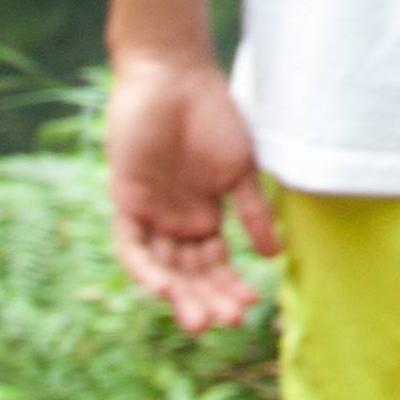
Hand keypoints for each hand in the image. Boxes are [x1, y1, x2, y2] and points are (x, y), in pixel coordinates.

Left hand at [103, 53, 275, 331]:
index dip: (230, 287)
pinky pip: (130, 245)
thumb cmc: (213, 115)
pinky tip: (164, 288)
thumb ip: (252, 212)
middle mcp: (174, 221)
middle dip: (207, 299)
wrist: (175, 77)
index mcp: (203, 216)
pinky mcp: (126, 200)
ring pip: (162, 267)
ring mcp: (150, 213)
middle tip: (227, 322)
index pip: (214, 265)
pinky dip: (145, 268)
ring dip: (179, 294)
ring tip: (200, 319)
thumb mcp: (239, 169)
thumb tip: (273, 256)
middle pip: (188, 274)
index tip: (252, 305)